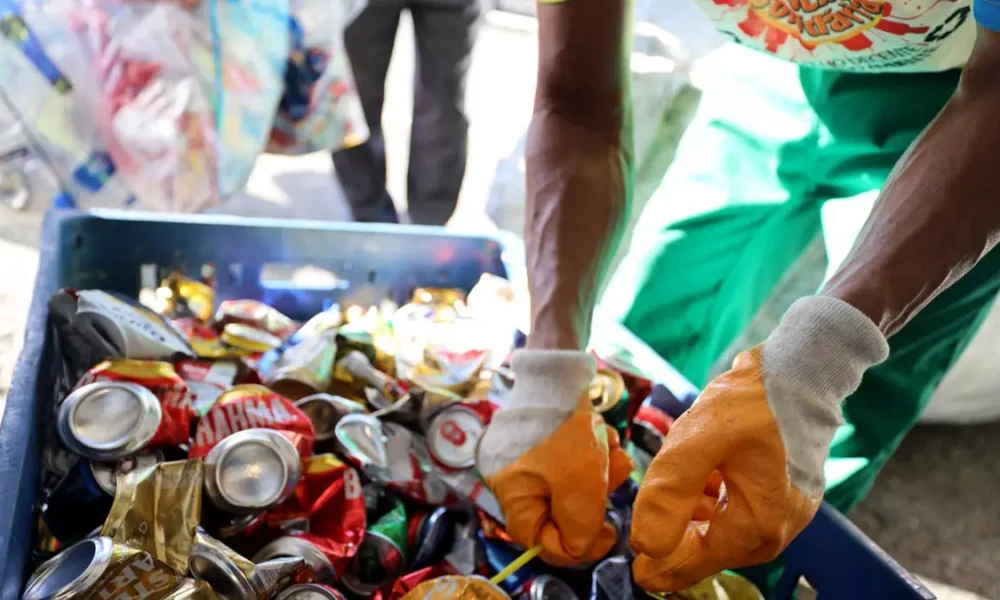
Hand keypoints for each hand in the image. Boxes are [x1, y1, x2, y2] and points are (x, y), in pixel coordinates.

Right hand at [477, 351, 631, 564]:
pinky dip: (591, 452)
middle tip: (613, 479)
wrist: (559, 370)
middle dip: (592, 497)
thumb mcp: (579, 487)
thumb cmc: (564, 430)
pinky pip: (569, 458)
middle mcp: (511, 478)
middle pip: (558, 510)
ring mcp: (524, 454)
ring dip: (598, 471)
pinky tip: (603, 436)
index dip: (575, 546)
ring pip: (570, 482)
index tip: (608, 532)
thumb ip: (578, 528)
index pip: (539, 541)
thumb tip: (579, 546)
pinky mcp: (540, 435)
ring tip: (612, 451)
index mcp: (511, 495)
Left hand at [630, 296, 888, 590]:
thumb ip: (669, 493)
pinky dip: (711, 502)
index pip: (694, 562)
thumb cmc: (754, 401)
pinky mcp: (782, 496)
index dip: (658, 565)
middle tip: (651, 504)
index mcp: (757, 525)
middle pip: (708, 549)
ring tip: (678, 479)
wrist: (801, 371)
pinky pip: (736, 513)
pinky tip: (700, 477)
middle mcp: (775, 531)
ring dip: (692, 514)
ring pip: (720, 530)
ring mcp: (783, 515)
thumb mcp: (698, 440)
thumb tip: (645, 545)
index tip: (631, 563)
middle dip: (676, 533)